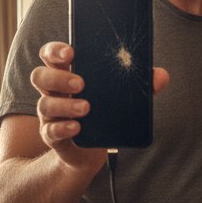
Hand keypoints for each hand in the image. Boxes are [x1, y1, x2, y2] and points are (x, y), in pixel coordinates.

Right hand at [31, 42, 168, 159]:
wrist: (93, 152)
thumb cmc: (104, 113)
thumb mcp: (122, 97)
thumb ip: (140, 84)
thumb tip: (161, 76)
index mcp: (66, 74)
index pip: (50, 54)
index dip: (55, 50)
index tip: (71, 52)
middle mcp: (54, 92)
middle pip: (40, 75)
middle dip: (58, 76)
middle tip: (81, 83)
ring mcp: (51, 114)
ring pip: (44, 104)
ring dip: (65, 104)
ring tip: (86, 107)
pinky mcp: (53, 136)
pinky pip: (50, 131)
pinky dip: (63, 127)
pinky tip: (77, 127)